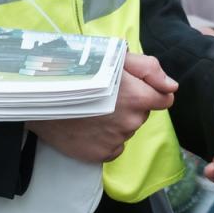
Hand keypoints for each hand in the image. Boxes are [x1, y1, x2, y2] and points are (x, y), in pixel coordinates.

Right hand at [29, 53, 176, 163]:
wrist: (41, 95)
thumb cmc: (78, 70)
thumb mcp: (115, 57)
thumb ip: (149, 69)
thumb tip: (172, 87)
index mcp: (139, 97)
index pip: (164, 100)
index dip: (151, 92)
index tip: (134, 89)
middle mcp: (132, 122)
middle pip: (142, 114)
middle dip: (130, 105)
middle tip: (104, 94)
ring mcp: (116, 140)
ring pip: (126, 130)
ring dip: (115, 121)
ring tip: (91, 109)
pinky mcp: (100, 155)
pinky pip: (112, 147)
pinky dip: (104, 139)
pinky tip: (87, 126)